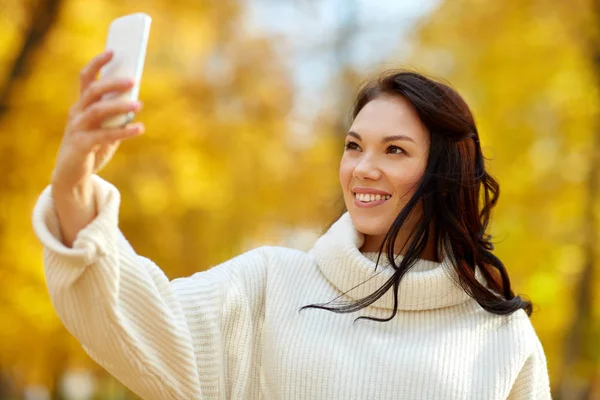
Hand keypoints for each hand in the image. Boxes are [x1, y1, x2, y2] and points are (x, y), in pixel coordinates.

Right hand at [51, 50, 143, 193]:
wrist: (72, 176)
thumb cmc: (92, 148)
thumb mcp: (105, 129)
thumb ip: (116, 116)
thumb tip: (136, 103)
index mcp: (82, 105)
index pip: (86, 77)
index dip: (97, 62)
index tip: (113, 51)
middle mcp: (77, 113)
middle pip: (93, 91)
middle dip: (112, 83)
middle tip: (133, 80)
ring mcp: (77, 129)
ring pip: (97, 111)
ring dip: (119, 106)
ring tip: (139, 105)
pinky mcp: (81, 146)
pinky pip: (103, 136)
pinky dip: (123, 131)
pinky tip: (139, 128)